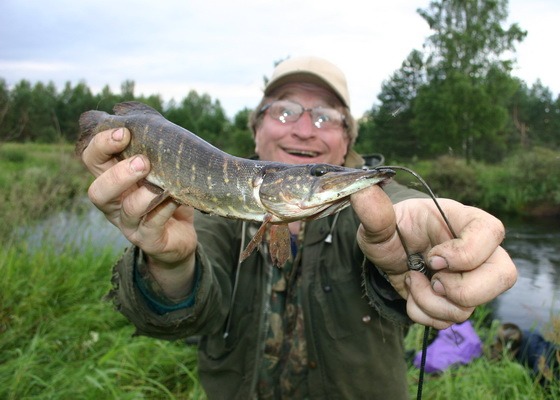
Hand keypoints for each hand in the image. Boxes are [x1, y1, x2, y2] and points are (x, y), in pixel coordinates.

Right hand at [80, 127, 197, 298]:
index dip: (102, 145)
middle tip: (143, 161)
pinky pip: (152, 225)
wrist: (179, 234)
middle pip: (98, 191)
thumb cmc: (166, 192)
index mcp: (112, 179)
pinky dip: (164, 210)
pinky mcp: (149, 240)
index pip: (92, 160)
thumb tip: (138, 111)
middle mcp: (115, 203)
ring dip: (145, 194)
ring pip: (128, 210)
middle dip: (119, 174)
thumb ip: (149, 144)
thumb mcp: (158, 166)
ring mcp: (130, 224)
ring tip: (162, 184)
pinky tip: (177, 199)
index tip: (123, 131)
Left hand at [351, 186, 516, 328]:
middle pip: (503, 275)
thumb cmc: (391, 231)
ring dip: (432, 303)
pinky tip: (413, 294)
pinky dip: (425, 314)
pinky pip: (451, 320)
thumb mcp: (378, 224)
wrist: (387, 256)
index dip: (465, 252)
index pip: (492, 231)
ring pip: (473, 306)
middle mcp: (477, 250)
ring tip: (414, 281)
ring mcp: (472, 278)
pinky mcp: (459, 300)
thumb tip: (362, 191)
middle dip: (460, 288)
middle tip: (432, 277)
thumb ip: (374, 214)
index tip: (432, 257)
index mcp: (462, 220)